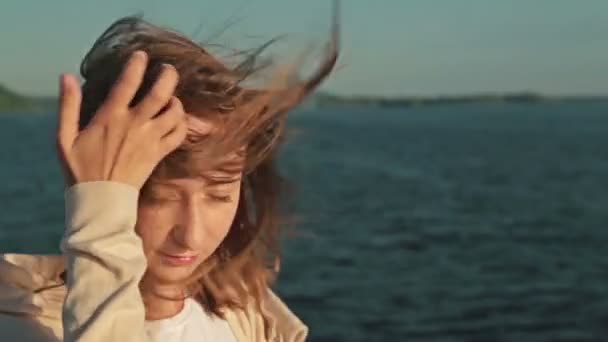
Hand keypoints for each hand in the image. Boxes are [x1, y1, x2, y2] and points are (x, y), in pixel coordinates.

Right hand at [56, 51, 186, 189]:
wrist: (100, 201)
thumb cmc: (80, 169)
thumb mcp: (64, 137)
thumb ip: (67, 106)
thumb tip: (67, 76)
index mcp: (110, 116)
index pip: (128, 82)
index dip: (137, 65)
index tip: (142, 55)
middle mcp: (134, 124)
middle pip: (160, 93)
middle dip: (168, 76)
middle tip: (169, 69)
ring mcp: (150, 140)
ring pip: (174, 113)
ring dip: (176, 101)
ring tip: (171, 97)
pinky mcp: (159, 154)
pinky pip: (178, 134)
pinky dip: (182, 124)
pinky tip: (176, 120)